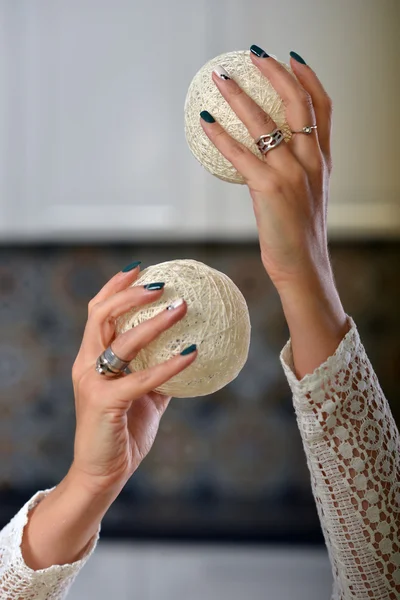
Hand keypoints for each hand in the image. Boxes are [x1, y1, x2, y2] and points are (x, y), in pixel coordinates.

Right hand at [69, 264, 196, 496]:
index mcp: (92, 358)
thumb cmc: (122, 432)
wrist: (103, 473)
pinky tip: (192, 353)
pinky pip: (143, 379)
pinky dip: (169, 365)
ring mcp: (93, 382)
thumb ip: (156, 376)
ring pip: (121, 341)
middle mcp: (86, 364)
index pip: (97, 312)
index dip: (115, 287)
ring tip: (181, 308)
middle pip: (101, 315)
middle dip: (130, 294)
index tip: (138, 269)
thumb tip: (185, 355)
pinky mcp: (105, 403)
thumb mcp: (142, 398)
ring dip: (153, 322)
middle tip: (161, 284)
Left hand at [201, 49, 332, 292]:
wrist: (304, 267)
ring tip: (221, 79)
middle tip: (253, 56)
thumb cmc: (301, 235)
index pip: (322, 109)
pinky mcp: (270, 189)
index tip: (291, 59)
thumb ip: (295, 171)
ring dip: (240, 95)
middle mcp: (312, 161)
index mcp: (324, 161)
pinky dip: (221, 135)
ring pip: (264, 122)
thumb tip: (266, 157)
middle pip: (296, 103)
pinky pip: (241, 155)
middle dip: (275, 73)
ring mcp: (292, 174)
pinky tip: (206, 122)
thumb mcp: (308, 196)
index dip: (308, 79)